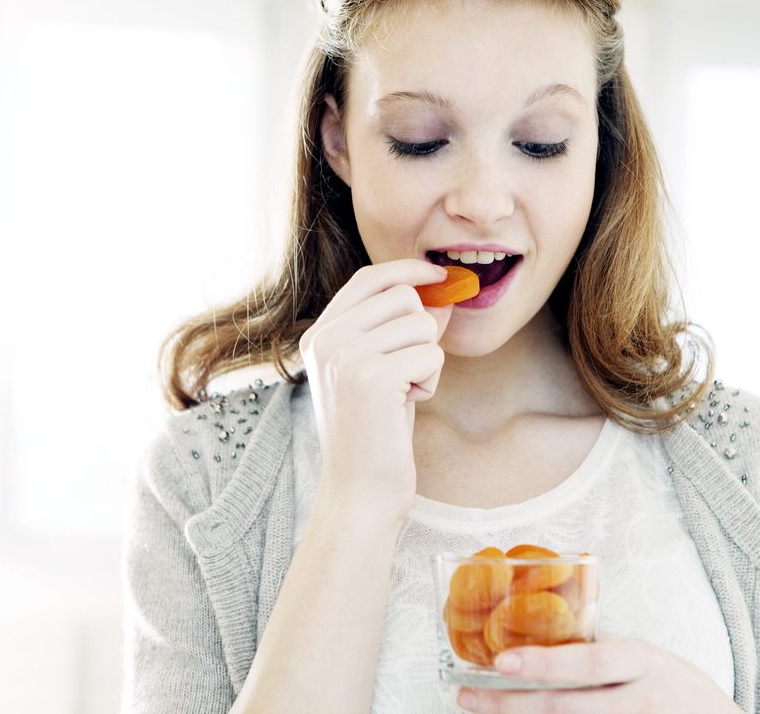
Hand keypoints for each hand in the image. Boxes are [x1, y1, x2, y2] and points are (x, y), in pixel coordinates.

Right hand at [299, 259, 452, 520]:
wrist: (360, 490)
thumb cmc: (375, 431)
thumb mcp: (382, 370)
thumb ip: (400, 329)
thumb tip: (440, 294)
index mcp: (319, 335)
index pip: (369, 278)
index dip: (408, 269)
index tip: (438, 274)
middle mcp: (326, 339)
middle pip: (403, 297)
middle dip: (421, 332)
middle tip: (406, 373)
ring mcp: (345, 356)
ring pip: (422, 324)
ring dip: (427, 359)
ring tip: (403, 392)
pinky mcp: (372, 377)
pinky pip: (431, 353)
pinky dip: (431, 379)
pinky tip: (407, 404)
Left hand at [456, 635, 740, 712]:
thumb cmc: (679, 688)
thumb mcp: (649, 658)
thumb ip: (604, 652)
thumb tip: (544, 636)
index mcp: (642, 661)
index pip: (589, 663)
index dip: (545, 664)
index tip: (500, 662)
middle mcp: (639, 700)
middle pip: (567, 708)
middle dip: (511, 705)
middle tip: (468, 696)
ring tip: (480, 710)